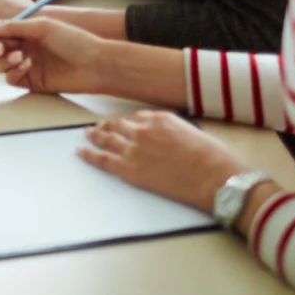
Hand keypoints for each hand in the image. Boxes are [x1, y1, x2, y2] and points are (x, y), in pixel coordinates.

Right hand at [0, 16, 108, 93]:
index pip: (1, 30)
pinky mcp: (30, 81)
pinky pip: (10, 79)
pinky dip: (12, 73)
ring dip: (4, 61)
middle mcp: (25, 47)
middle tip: (0, 48)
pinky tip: (25, 67)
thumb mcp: (42, 26)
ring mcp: (26, 65)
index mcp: (27, 30)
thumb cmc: (74, 41)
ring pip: (0, 65)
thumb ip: (14, 27)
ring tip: (19, 58)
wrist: (94, 64)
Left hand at [81, 111, 252, 213]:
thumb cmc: (213, 158)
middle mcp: (143, 129)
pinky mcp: (129, 169)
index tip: (126, 125)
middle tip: (100, 127)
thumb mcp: (194, 133)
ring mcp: (134, 148)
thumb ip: (175, 132)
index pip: (138, 117)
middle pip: (119, 125)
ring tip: (87, 134)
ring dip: (95, 135)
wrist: (213, 177)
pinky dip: (89, 155)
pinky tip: (80, 152)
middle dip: (109, 126)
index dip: (130, 122)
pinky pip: (103, 160)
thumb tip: (171, 140)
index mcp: (160, 118)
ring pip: (108, 138)